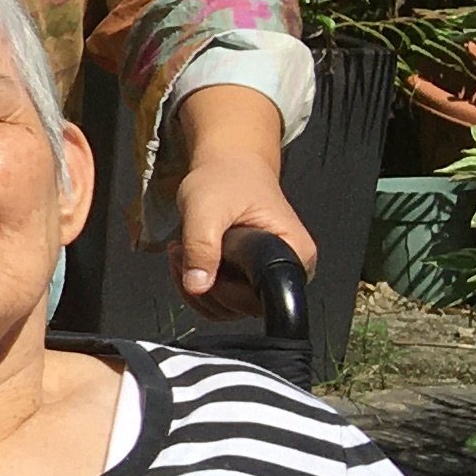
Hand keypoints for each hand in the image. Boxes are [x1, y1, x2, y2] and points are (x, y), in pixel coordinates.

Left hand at [169, 87, 309, 308]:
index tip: (201, 262)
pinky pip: (220, 300)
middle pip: (243, 308)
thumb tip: (198, 286)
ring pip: (227, 308)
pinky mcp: (247, 280)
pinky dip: (196, 287)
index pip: (262, 299)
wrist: (227, 166)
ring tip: (181, 252)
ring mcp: (266, 278)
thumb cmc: (226, 179)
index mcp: (294, 254)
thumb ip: (201, 246)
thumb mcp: (206, 208)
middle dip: (203, 286)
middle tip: (181, 252)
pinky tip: (185, 259)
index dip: (226, 291)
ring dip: (194, 288)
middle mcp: (288, 271)